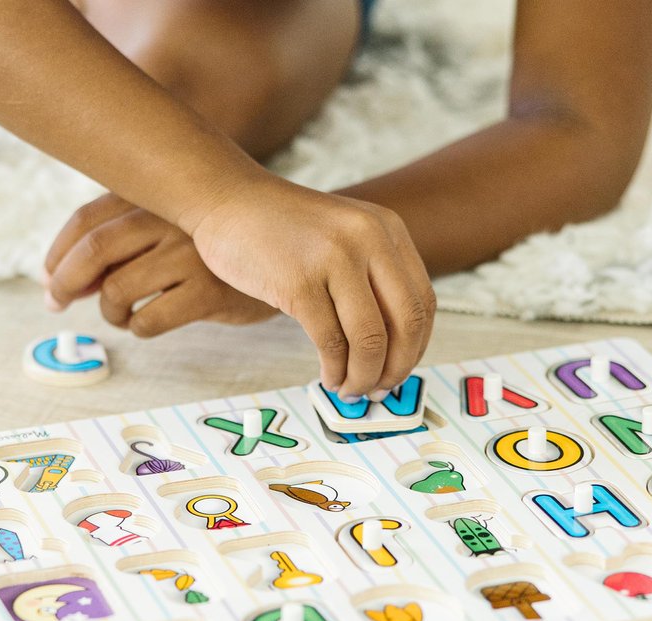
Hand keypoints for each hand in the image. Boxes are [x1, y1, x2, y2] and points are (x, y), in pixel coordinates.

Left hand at [44, 194, 277, 333]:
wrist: (290, 258)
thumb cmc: (220, 250)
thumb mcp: (173, 230)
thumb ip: (123, 244)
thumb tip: (64, 281)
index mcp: (158, 199)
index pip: (87, 221)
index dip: (58, 254)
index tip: (49, 279)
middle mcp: (172, 220)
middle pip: (95, 251)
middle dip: (65, 283)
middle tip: (58, 303)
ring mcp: (192, 256)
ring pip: (118, 290)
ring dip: (109, 312)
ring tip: (121, 316)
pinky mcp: (210, 292)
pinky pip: (151, 319)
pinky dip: (138, 328)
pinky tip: (147, 325)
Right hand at [188, 174, 435, 400]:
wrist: (227, 200)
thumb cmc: (284, 229)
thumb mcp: (344, 236)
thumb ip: (372, 278)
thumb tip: (392, 350)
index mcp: (387, 229)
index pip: (423, 302)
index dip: (416, 347)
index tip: (400, 370)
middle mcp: (368, 239)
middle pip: (405, 323)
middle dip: (396, 368)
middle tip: (381, 390)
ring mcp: (334, 258)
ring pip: (369, 339)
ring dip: (363, 376)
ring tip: (349, 388)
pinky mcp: (299, 281)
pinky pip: (330, 342)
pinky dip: (334, 369)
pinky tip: (328, 376)